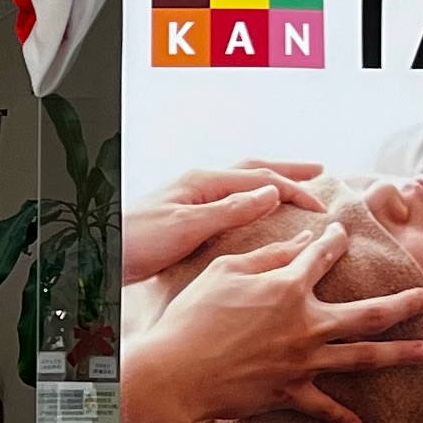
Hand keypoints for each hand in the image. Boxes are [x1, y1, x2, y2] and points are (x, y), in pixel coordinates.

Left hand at [123, 163, 327, 279]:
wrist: (101, 254)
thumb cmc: (136, 241)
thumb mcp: (187, 226)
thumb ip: (230, 209)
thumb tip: (271, 193)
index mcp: (202, 182)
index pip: (260, 179)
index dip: (294, 188)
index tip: (321, 205)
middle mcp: (198, 184)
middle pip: (253, 169)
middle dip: (287, 170)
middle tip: (319, 171)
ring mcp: (191, 197)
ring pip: (241, 182)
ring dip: (270, 180)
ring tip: (293, 184)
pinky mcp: (185, 215)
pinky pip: (229, 199)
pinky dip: (251, 198)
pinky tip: (255, 209)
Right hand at [131, 222, 422, 422]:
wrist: (177, 372)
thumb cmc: (193, 318)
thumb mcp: (224, 272)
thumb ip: (267, 256)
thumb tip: (301, 242)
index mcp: (288, 288)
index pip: (321, 256)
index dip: (334, 240)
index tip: (340, 233)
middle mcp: (306, 324)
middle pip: (368, 313)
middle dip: (401, 304)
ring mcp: (303, 361)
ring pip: (363, 357)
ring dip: (398, 355)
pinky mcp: (291, 392)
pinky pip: (325, 407)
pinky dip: (343, 417)